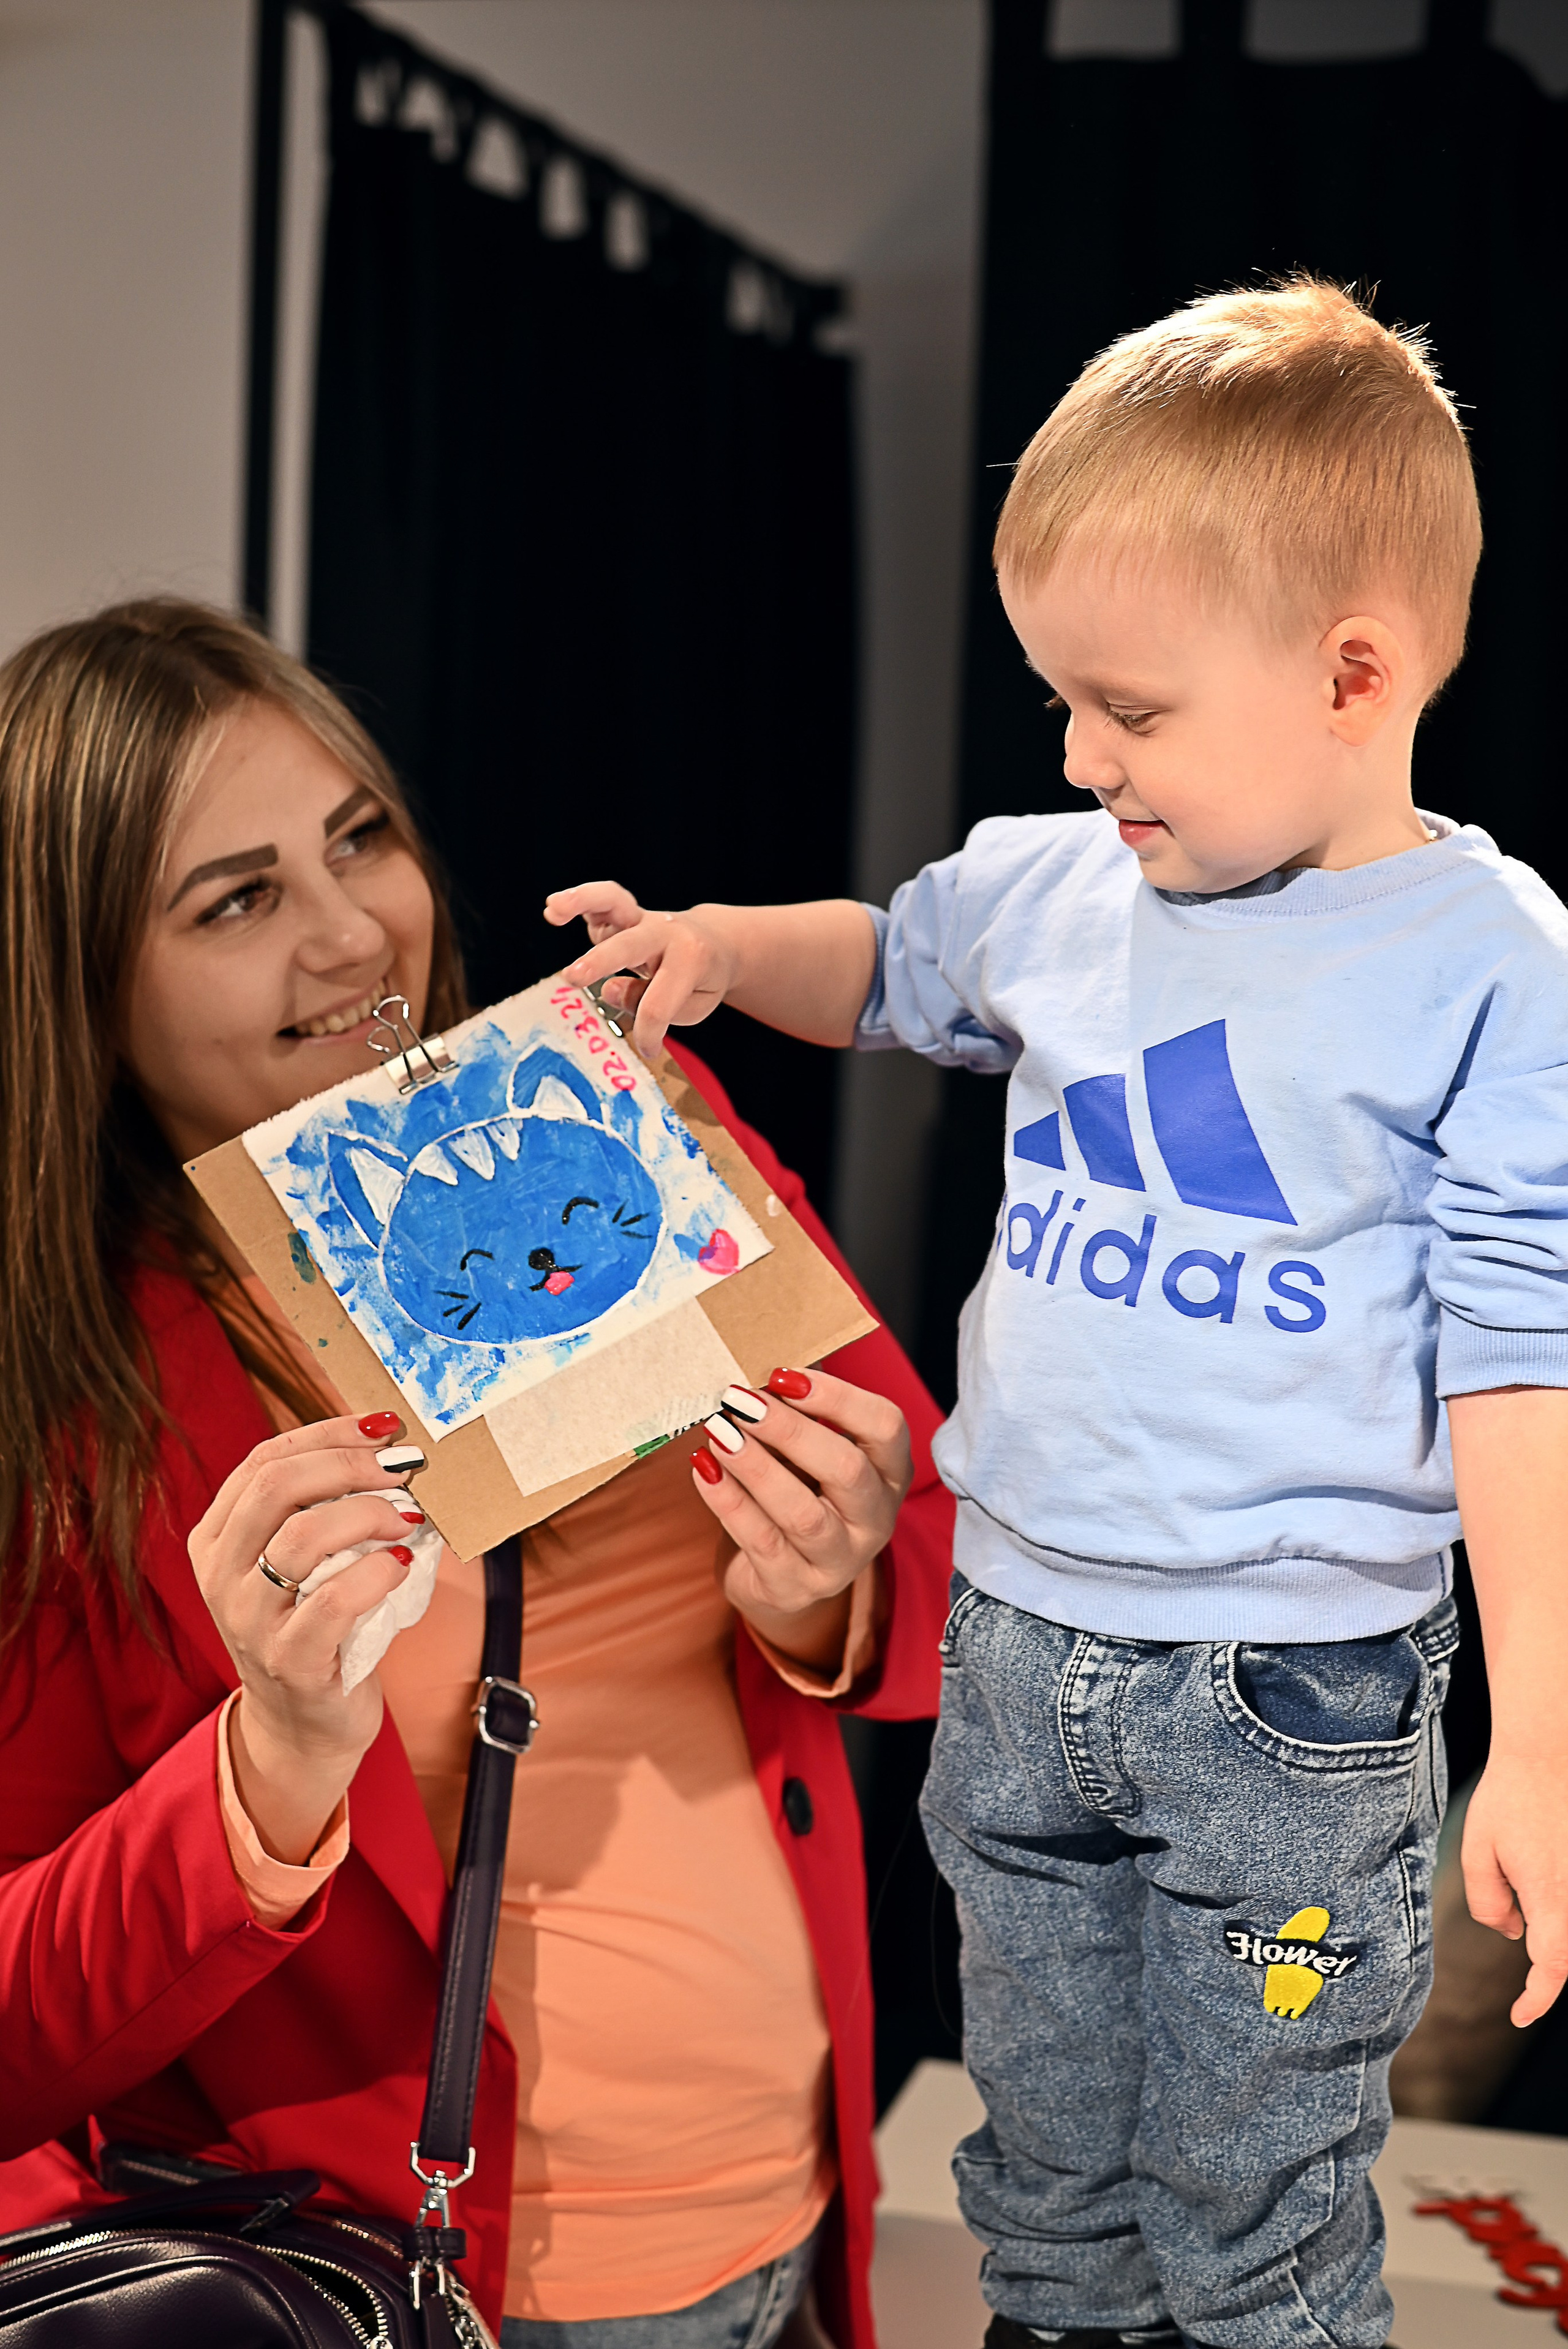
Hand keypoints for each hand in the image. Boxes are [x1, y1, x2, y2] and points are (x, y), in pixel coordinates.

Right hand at [189, 1411, 422, 1861]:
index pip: (265, 1460)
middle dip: (351, 1465)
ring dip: (369, 1514)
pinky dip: (375, 1574)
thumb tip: (389, 1443)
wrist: (306, 1723)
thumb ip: (322, 1506)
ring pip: (303, 1536)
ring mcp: (248, 1621)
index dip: (328, 1433)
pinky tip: (399, 1565)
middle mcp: (221, 1574)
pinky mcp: (289, 1662)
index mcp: (217, 1537)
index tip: (384, 1427)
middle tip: (404, 1468)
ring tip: (409, 1518)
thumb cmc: (316, 1623)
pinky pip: (332, 1601)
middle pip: (278, 1486)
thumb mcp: (302, 1559)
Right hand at [544, 880, 738, 1058]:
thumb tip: (607, 989)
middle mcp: (664, 933)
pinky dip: (580, 902)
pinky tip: (554, 909)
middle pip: (630, 947)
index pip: (658, 1005)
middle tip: (573, 977)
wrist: (718, 943)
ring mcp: (642, 919)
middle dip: (601, 961)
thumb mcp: (694, 1004)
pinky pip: (603, 901)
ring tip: (554, 910)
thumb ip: (655, 1005)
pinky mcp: (626, 913)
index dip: (648, 1034)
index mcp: (691, 960)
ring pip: (613, 901)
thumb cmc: (702, 980)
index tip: (649, 1049)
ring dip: (582, 902)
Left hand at [690, 1368, 911, 1673]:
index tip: (784, 1376)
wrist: (777, 1574)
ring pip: (802, 1513)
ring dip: (756, 1466)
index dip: (838, 1397)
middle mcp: (875, 1518)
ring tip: (719, 1431)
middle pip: (846, 1470)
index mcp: (890, 1472)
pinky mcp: (794, 1586)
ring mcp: (839, 1560)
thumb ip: (799, 1408)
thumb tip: (761, 1356)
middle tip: (741, 1401)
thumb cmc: (798, 1491)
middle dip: (790, 1430)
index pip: (885, 1427)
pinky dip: (728, 1501)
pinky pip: (760, 1541)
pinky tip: (703, 1469)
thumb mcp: (811, 1451)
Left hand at [1462, 1751, 1567, 2025]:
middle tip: (1522, 1979)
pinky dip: (1556, 1905)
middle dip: (1545, 1971)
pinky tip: (1535, 1869)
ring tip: (1526, 1886)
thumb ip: (1489, 1903)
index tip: (1519, 2016)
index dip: (1536, 2001)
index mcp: (1552, 1899)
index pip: (1552, 1971)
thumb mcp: (1477, 1852)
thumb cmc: (1508, 1798)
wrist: (1548, 1751)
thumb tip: (1513, 1933)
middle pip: (1566, 1954)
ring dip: (1551, 1930)